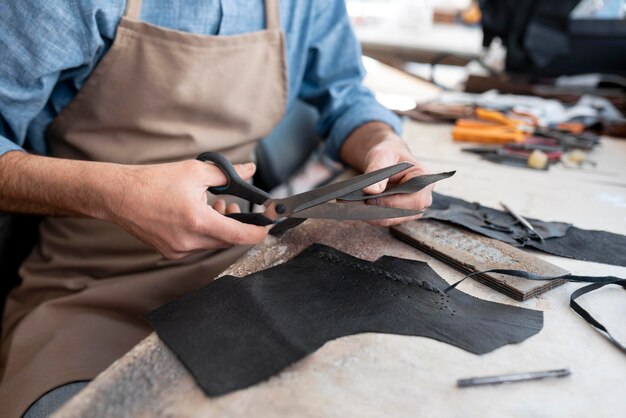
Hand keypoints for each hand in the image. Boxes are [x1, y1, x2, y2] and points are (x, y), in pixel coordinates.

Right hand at [104, 160, 267, 258]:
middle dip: (234, 223)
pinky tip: (194, 215)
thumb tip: (250, 170)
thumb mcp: (195, 171)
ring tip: (212, 205)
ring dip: (218, 227)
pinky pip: (197, 246)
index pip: (239, 236)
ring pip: (212, 243)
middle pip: (227, 240)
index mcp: (198, 221)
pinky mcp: (169, 253)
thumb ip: (228, 173)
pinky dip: (203, 233)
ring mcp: (178, 250)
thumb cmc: (153, 182)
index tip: (266, 226)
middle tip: (230, 204)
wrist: (118, 195)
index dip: (257, 232)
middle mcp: (189, 242)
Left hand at [340, 122, 432, 226]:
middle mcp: (422, 197)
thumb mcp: (382, 155)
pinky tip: (355, 209)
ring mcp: (412, 208)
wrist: (387, 157)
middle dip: (378, 211)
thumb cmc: (388, 153)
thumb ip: (377, 170)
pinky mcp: (399, 213)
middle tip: (353, 205)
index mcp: (424, 179)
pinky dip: (370, 215)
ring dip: (371, 215)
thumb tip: (371, 191)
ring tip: (349, 206)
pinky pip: (385, 218)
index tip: (370, 200)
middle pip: (404, 213)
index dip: (393, 202)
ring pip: (392, 219)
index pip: (415, 199)